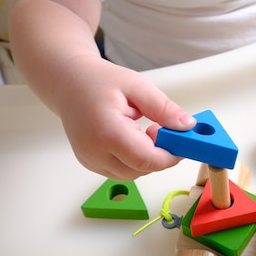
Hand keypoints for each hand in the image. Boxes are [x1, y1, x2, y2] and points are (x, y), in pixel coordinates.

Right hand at [58, 60, 194, 179]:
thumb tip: (187, 126)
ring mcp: (90, 160)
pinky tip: (133, 138)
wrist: (68, 83)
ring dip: (147, 159)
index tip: (181, 141)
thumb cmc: (99, 81)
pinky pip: (121, 171)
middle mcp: (94, 152)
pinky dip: (134, 160)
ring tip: (144, 131)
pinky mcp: (90, 163)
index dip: (170, 155)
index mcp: (107, 132)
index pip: (147, 160)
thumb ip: (164, 108)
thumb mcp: (138, 86)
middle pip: (141, 169)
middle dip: (160, 155)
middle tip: (161, 129)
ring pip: (133, 174)